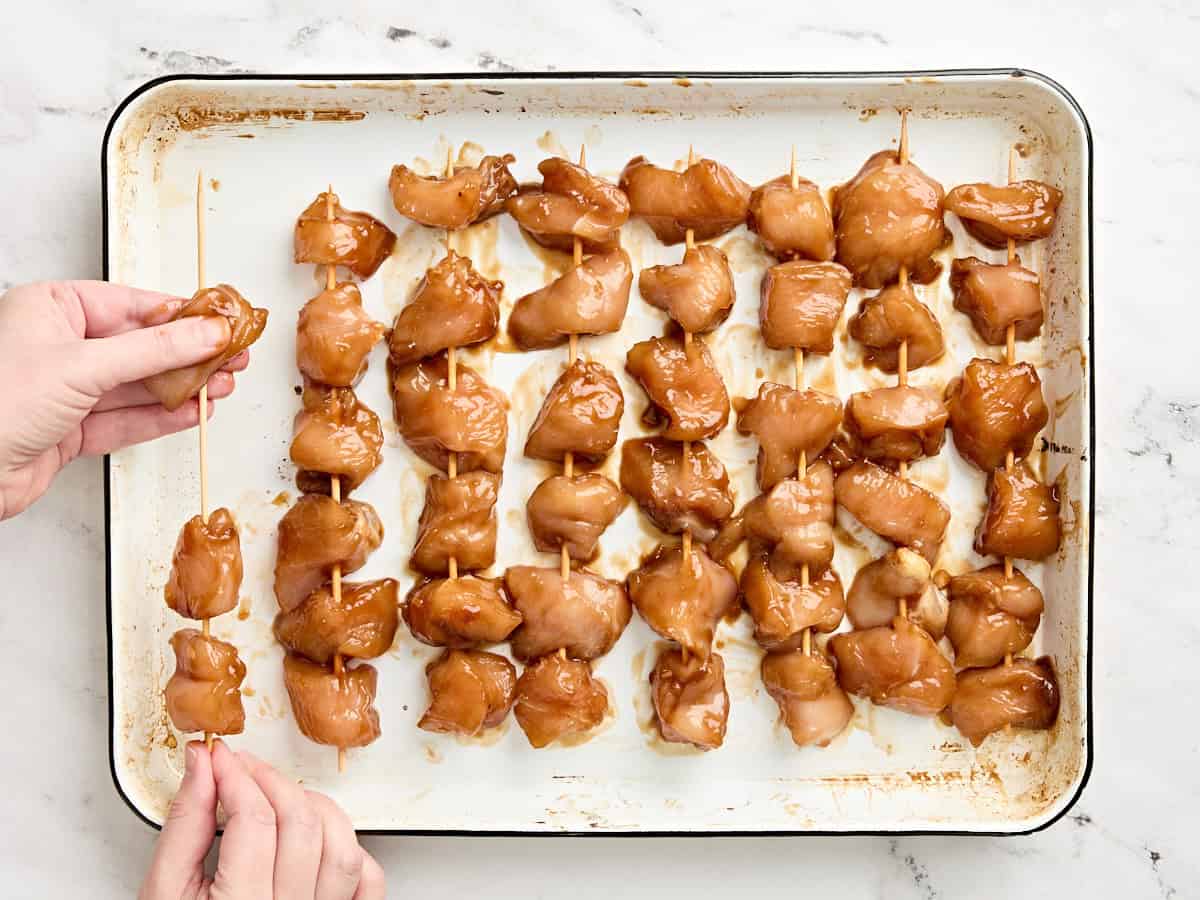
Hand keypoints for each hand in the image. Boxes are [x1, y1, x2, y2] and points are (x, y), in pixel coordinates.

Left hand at [0, 280, 248, 519]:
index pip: (132, 306)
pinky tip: (191, 413)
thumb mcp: (84, 365)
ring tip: (222, 387)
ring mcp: (64, 391)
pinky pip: (126, 420)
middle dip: (189, 356)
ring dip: (182, 389)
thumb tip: (205, 333)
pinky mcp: (69, 431)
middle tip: (232, 357)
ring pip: (137, 386)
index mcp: (51, 309)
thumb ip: (154, 350)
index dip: (182, 316)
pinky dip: (161, 418)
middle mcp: (58, 346)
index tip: (222, 323)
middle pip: (140, 347)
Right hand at [140, 741, 384, 899]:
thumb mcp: (164, 890)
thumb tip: (202, 765)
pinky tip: (320, 840)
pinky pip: (367, 882)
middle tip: (244, 769)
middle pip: (301, 825)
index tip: (221, 758)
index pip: (253, 820)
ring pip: (342, 847)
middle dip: (272, 781)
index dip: (236, 776)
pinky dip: (352, 851)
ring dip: (314, 809)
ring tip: (281, 800)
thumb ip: (184, 824)